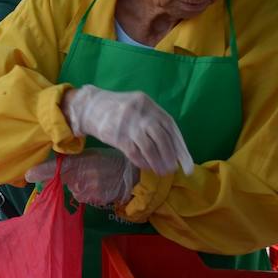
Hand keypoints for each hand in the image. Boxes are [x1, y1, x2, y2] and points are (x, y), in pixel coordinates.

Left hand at [26, 151, 138, 206]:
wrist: (132, 174)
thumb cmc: (108, 160)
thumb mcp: (89, 155)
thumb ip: (71, 160)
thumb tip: (52, 166)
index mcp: (79, 162)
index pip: (55, 168)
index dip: (40, 172)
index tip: (28, 176)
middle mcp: (81, 177)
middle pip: (62, 182)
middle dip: (66, 179)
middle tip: (82, 172)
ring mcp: (88, 191)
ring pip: (74, 191)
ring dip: (78, 187)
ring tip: (94, 179)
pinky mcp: (95, 200)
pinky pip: (84, 198)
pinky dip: (88, 194)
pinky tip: (98, 187)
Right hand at [62, 86, 193, 177]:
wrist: (90, 107)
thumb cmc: (120, 110)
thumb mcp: (140, 108)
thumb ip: (156, 122)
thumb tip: (175, 150)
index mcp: (149, 105)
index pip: (170, 128)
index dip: (180, 148)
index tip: (187, 165)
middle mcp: (140, 113)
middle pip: (162, 137)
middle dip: (170, 157)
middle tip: (173, 169)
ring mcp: (128, 124)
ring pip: (149, 147)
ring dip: (157, 162)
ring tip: (162, 171)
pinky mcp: (116, 135)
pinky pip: (133, 152)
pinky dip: (142, 162)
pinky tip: (146, 166)